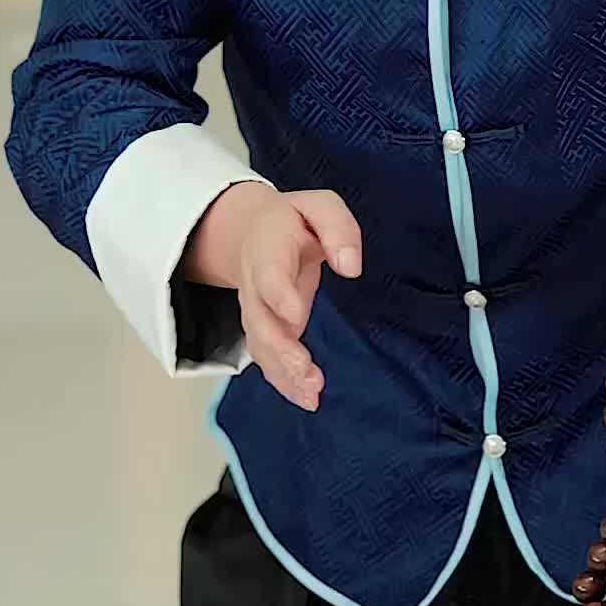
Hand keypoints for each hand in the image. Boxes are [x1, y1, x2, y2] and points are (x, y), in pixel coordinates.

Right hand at [183, 184, 361, 411]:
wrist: (254, 233)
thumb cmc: (295, 221)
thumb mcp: (319, 206)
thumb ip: (337, 227)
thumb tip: (351, 266)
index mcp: (267, 249)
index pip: (268, 274)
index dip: (278, 295)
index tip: (295, 315)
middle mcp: (255, 286)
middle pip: (260, 321)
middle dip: (280, 348)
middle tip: (305, 370)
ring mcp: (257, 313)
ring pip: (262, 348)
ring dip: (284, 373)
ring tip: (312, 394)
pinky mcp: (267, 332)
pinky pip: (268, 361)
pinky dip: (284, 383)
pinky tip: (307, 399)